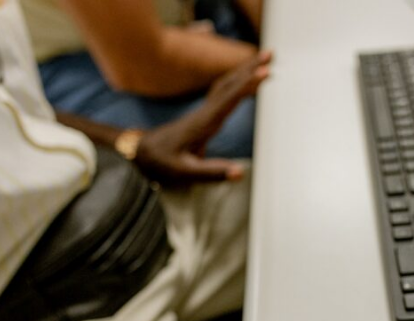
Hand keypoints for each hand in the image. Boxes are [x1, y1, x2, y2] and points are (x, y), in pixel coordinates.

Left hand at [134, 50, 272, 183]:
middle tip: (271, 54)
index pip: (228, 100)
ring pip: (226, 84)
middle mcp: (205, 113)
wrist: (143, 152)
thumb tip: (240, 172)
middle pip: (229, 84)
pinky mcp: (204, 113)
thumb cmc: (164, 163)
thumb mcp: (186, 172)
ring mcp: (204, 111)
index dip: (246, 85)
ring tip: (264, 60)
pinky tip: (245, 79)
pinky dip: (237, 81)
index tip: (264, 73)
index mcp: (203, 124)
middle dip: (250, 68)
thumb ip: (213, 173)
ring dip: (245, 70)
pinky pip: (223, 91)